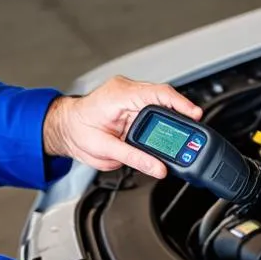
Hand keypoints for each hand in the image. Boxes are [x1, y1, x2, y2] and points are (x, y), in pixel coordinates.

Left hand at [43, 76, 202, 176]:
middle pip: (164, 99)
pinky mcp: (133, 106)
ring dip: (171, 121)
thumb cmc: (78, 131)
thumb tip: (158, 167)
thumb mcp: (104, 150)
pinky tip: (168, 135)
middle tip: (193, 135)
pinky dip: (163, 123)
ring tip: (181, 139)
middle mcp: (127, 92)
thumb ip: (134, 158)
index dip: (180, 103)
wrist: (65, 128)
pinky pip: (154, 110)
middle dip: (181, 115)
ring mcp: (130, 97)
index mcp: (119, 95)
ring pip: (161, 105)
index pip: (158, 94)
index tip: (195, 113)